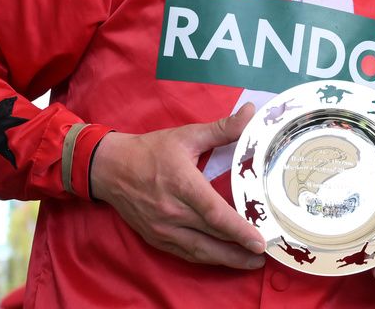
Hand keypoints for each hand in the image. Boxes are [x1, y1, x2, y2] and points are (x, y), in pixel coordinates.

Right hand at [90, 103, 268, 267]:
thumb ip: (223, 128)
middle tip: (263, 256)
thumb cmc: (152, 150)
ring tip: (250, 263)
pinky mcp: (155, 237)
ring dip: (225, 260)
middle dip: (239, 251)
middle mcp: (172, 211)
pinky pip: (184, 253)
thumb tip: (251, 111)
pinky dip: (206, 258)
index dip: (238, 230)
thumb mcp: (188, 135)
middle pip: (211, 237)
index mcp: (183, 184)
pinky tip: (222, 258)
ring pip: (199, 251)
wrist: (110, 168)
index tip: (259, 242)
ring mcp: (162, 228)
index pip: (214, 213)